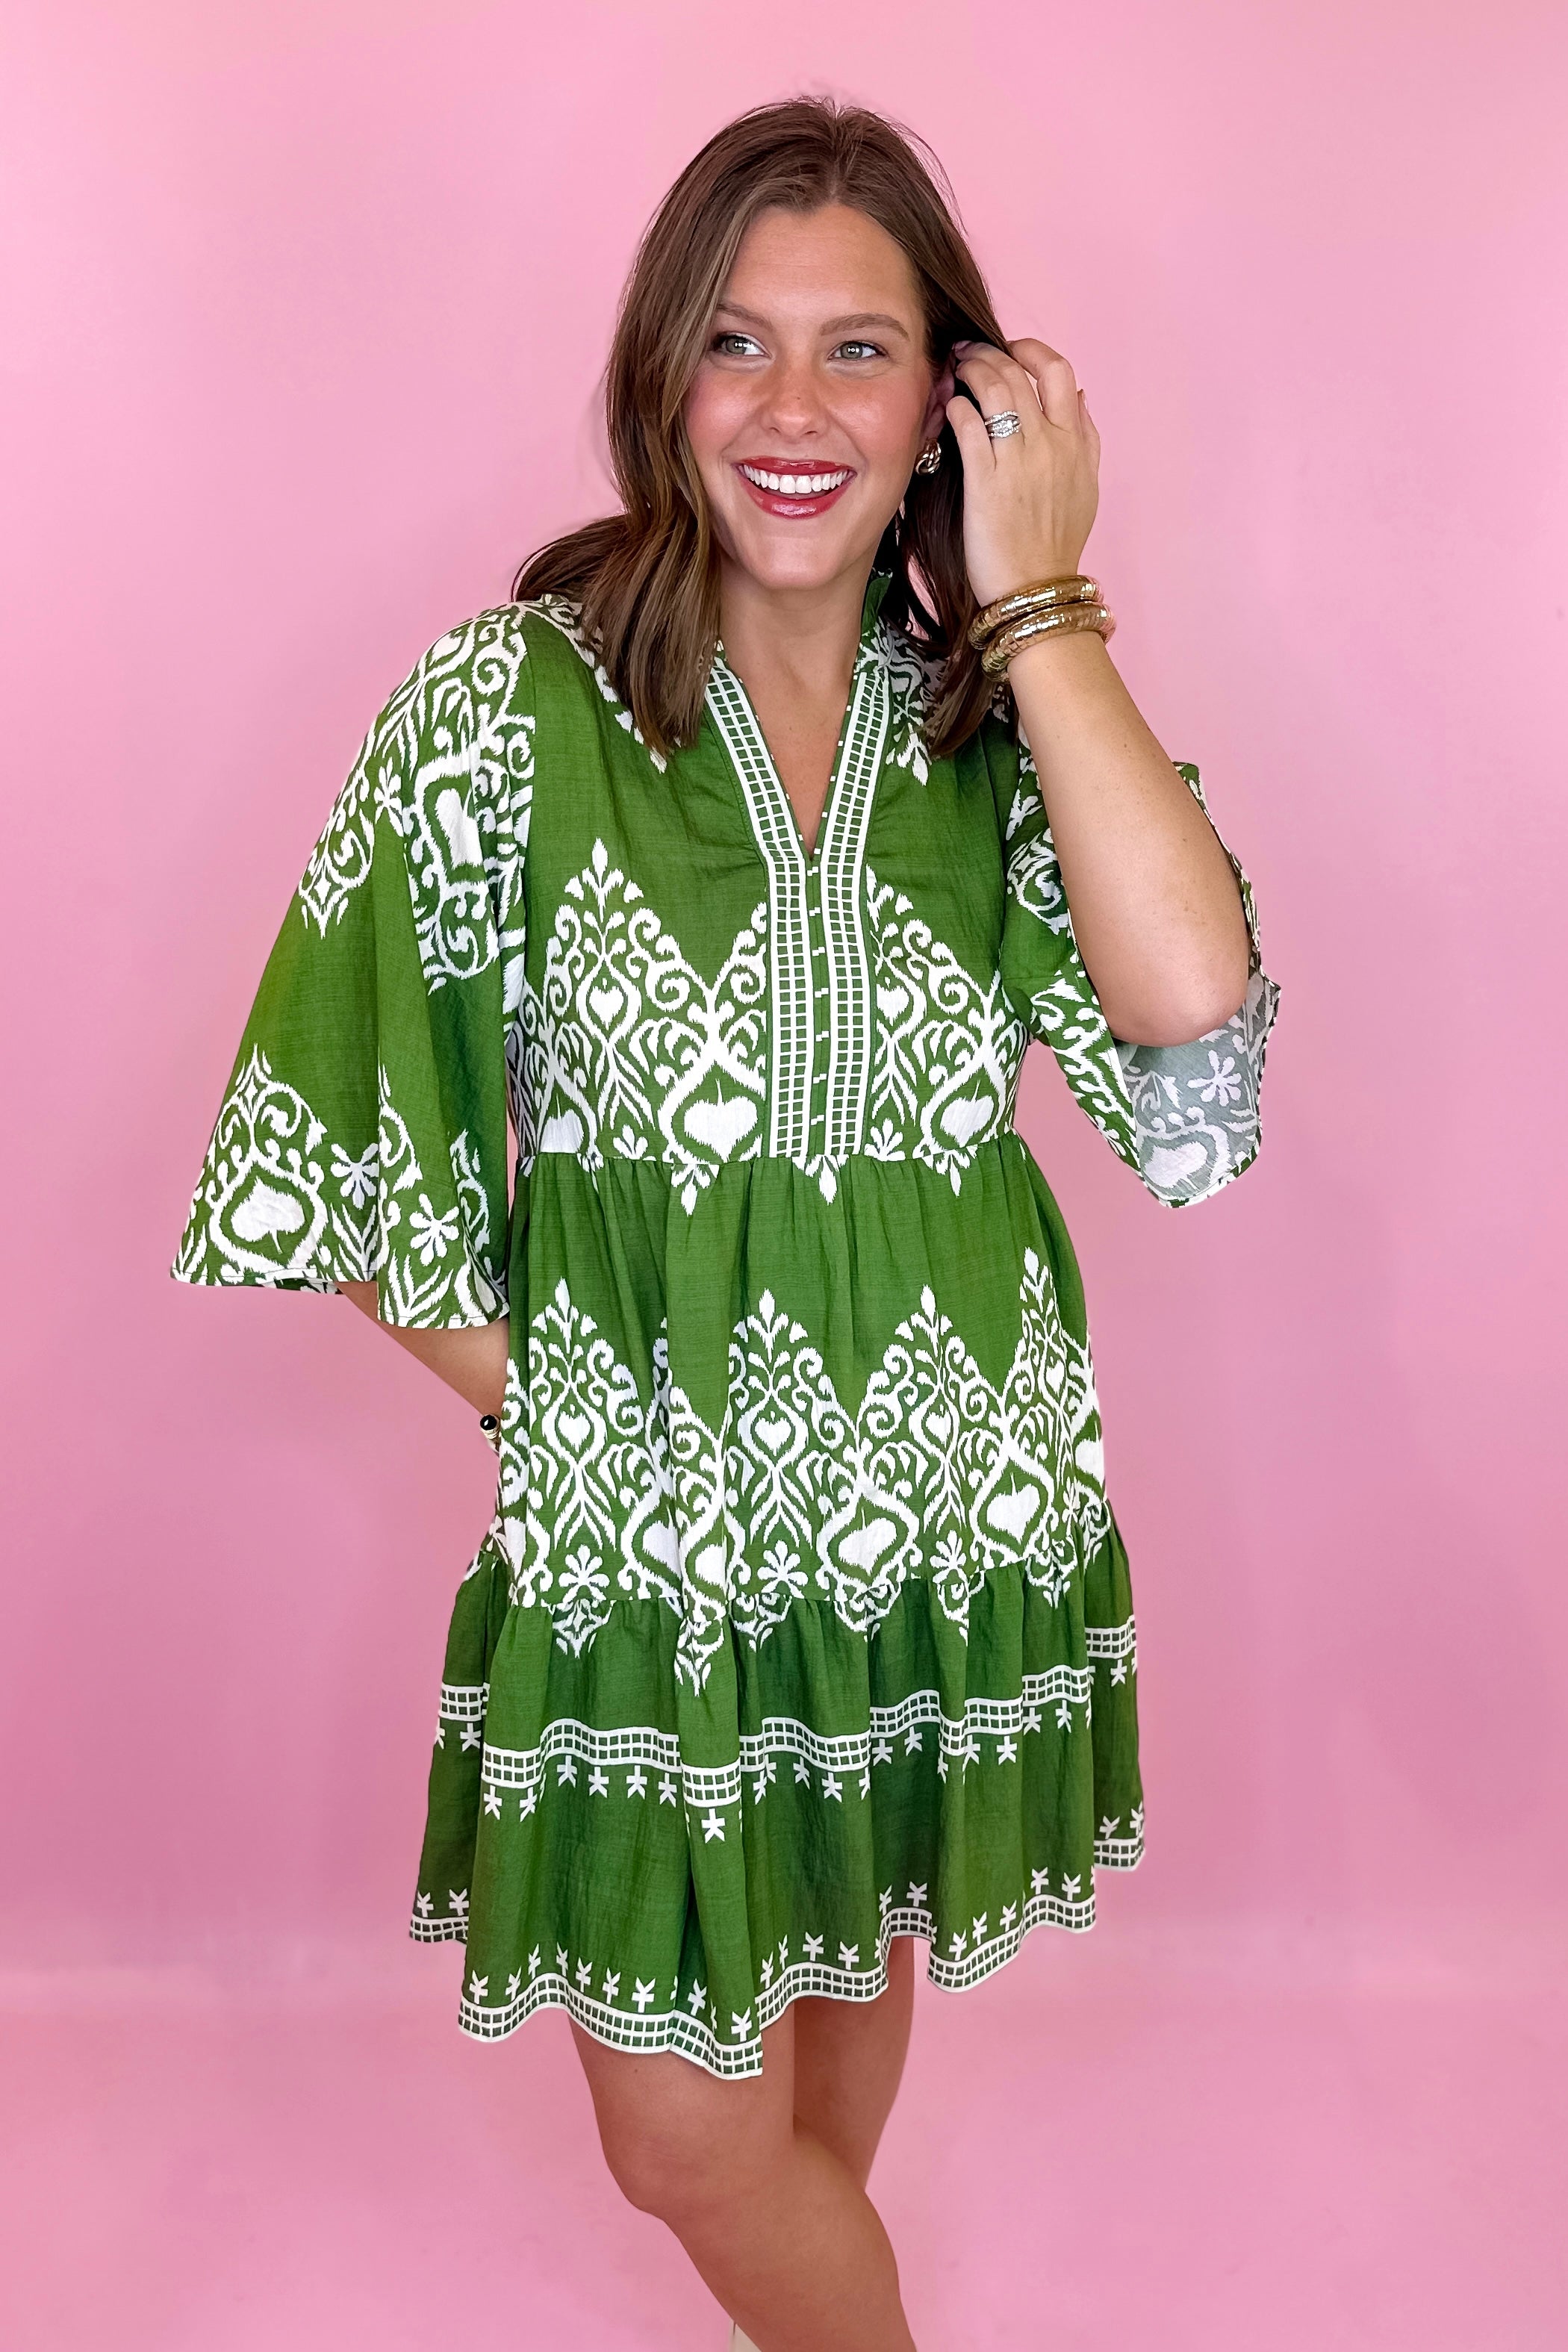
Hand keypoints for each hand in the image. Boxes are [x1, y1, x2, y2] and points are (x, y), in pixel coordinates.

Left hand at [947, 338, 1099, 606]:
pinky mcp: (986, 483)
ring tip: (954, 370)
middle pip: (1019, 374)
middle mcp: (1051, 445)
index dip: (1031, 350)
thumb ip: (1087, 438)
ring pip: (995, 390)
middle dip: (989, 353)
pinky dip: (955, 407)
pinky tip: (947, 406)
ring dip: (970, 371)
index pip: (1059, 372)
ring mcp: (1019, 463)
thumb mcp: (1087, 487)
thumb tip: (1081, 396)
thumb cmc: (1056, 543)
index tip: (1011, 348)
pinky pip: (969, 427)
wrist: (1036, 590)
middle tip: (968, 353)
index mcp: (1076, 443)